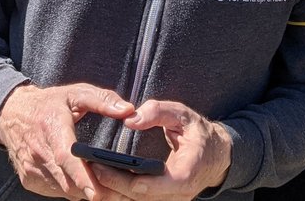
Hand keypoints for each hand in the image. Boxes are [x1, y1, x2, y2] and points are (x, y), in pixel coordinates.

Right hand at [0, 83, 135, 198]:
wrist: (12, 113)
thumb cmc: (49, 103)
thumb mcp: (76, 93)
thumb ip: (102, 100)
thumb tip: (128, 110)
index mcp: (52, 128)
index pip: (65, 157)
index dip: (81, 176)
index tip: (96, 192)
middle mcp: (39, 152)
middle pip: (67, 180)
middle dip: (94, 190)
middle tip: (121, 194)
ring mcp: (32, 169)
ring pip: (63, 190)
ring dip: (85, 194)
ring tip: (111, 193)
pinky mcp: (29, 180)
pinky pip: (56, 191)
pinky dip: (73, 191)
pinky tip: (89, 188)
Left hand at [92, 100, 231, 200]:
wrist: (216, 155)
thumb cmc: (199, 133)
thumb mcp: (183, 114)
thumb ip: (158, 112)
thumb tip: (130, 119)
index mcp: (184, 175)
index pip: (147, 186)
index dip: (121, 179)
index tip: (99, 165)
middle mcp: (177, 195)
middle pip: (136, 198)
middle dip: (110, 185)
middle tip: (87, 168)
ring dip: (112, 192)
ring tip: (91, 174)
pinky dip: (121, 193)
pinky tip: (105, 181)